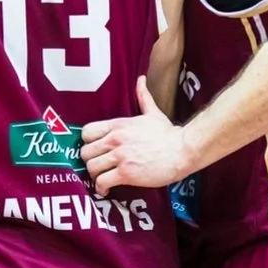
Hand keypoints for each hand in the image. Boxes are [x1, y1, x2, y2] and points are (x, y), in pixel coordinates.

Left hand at [80, 76, 190, 194]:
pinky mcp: (126, 173)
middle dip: (90, 161)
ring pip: (91, 167)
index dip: (88, 142)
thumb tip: (141, 79)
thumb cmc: (168, 133)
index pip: (87, 132)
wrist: (182, 150)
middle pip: (85, 152)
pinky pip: (102, 181)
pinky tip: (107, 188)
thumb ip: (143, 96)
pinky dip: (101, 188)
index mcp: (118, 125)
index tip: (95, 149)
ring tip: (103, 178)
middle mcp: (115, 139)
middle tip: (99, 166)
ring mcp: (120, 156)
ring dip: (95, 175)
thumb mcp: (152, 113)